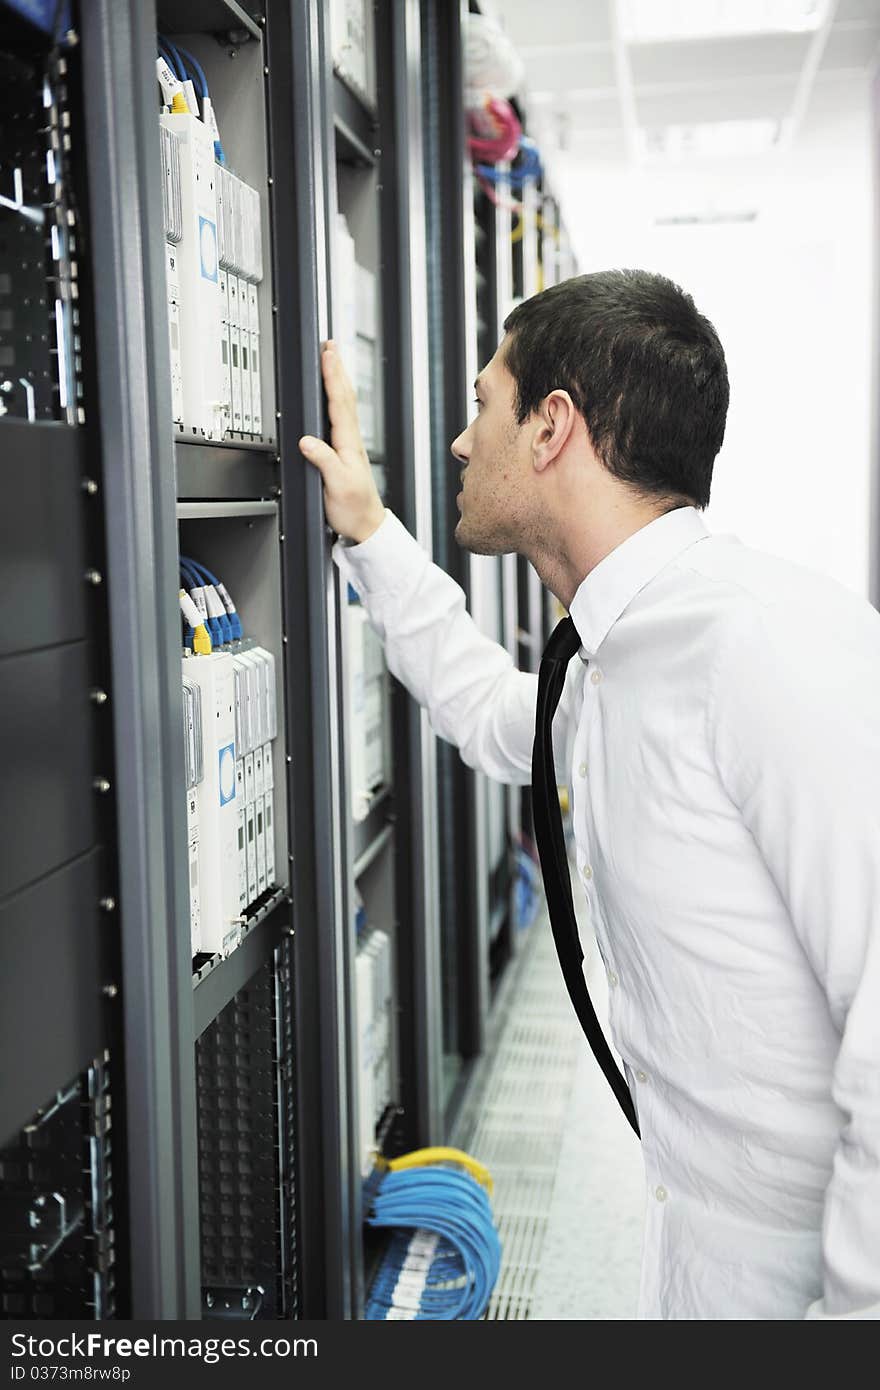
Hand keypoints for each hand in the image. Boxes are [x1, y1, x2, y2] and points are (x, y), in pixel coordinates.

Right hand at [298, 341, 385, 543]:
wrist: (366, 525)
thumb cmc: (353, 509)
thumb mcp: (336, 486)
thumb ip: (323, 461)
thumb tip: (307, 441)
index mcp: (348, 444)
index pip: (340, 403)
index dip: (333, 377)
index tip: (328, 354)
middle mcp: (351, 441)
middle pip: (344, 397)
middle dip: (336, 369)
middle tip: (330, 345)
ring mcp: (349, 445)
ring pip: (344, 404)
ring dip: (338, 380)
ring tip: (332, 360)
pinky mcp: (345, 452)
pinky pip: (341, 417)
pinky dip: (337, 399)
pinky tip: (334, 396)